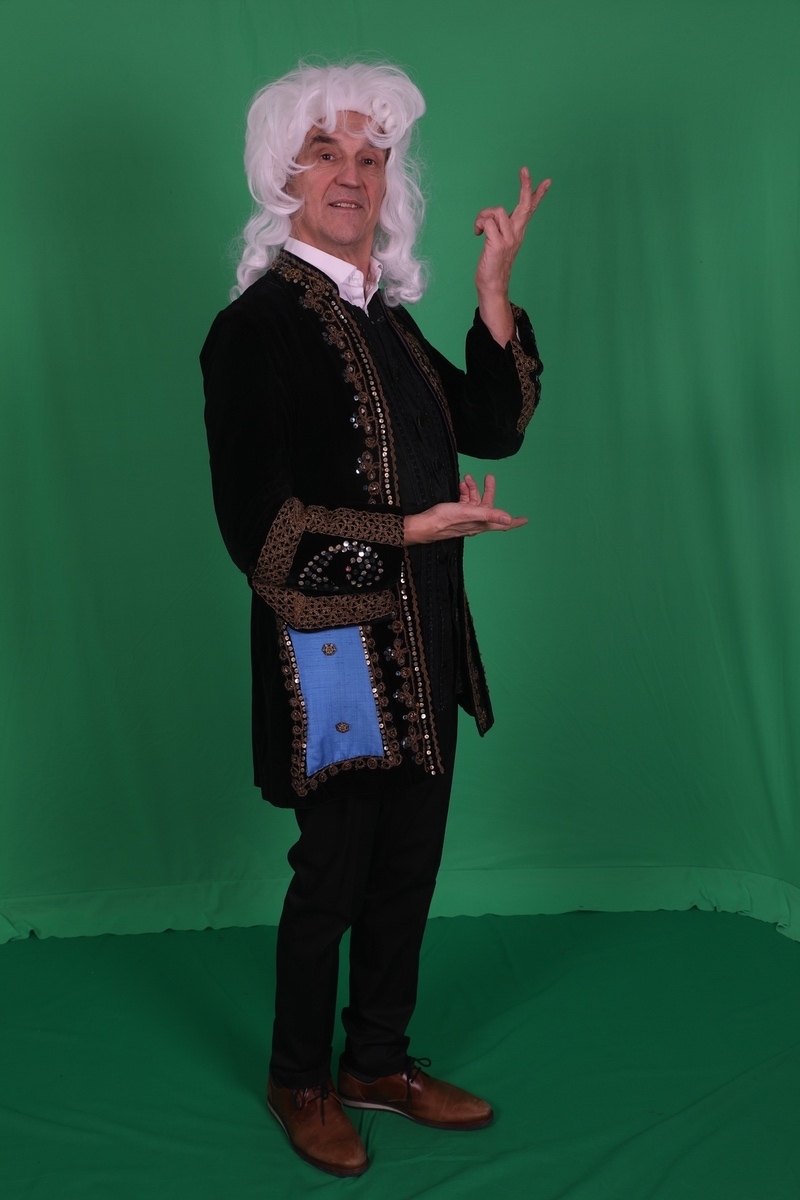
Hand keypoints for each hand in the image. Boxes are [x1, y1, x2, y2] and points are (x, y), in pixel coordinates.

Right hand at [404, 474, 527, 544]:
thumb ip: (489, 515)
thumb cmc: (446, 520)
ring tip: (467, 478)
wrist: (425, 525)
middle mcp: (476, 522)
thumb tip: (509, 519)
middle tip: (489, 476)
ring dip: (473, 489)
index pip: (503, 524)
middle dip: (489, 491)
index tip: (525, 520)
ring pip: (475, 502)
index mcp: (482, 523)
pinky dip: (464, 493)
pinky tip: (460, 486)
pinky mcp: (456, 514)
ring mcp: (466, 518)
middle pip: (488, 506)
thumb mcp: (469, 513)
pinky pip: (464, 502)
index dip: (514, 522)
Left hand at [474, 168, 550, 343]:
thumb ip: (499, 228)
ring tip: (479, 228)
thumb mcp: (498, 241)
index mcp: (518, 231)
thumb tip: (492, 216)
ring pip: (496, 211)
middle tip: (525, 170)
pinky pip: (487, 223)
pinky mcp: (498, 245)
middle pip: (524, 205)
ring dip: (483, 216)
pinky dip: (479, 225)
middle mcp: (516, 233)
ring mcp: (508, 239)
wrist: (492, 285)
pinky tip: (477, 235)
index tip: (547, 181)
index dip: (537, 194)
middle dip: (525, 186)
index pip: (530, 209)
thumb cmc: (493, 263)